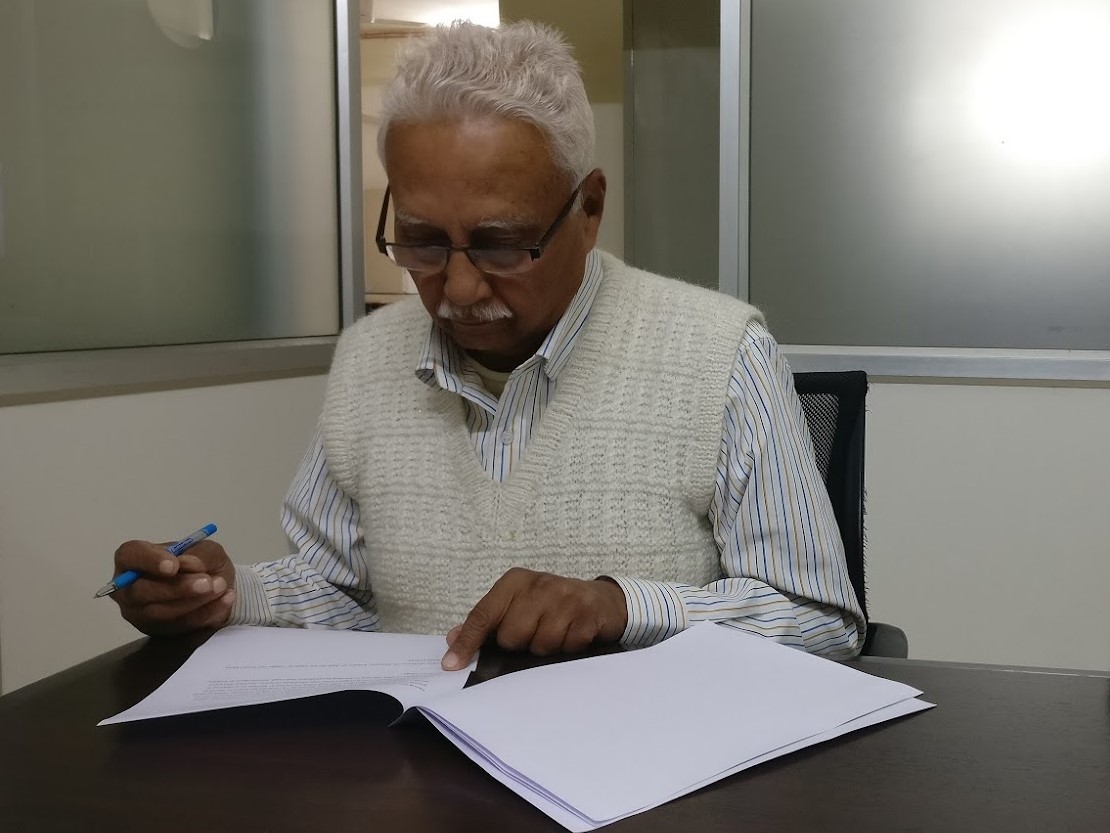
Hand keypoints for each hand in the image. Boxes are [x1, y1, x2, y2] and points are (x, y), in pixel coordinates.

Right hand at [111, 539, 236, 635]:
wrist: (217, 586)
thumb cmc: (202, 562)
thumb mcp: (207, 550)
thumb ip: (197, 554)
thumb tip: (189, 564)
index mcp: (133, 558)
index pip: (129, 556)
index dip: (148, 560)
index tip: (173, 565)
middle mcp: (129, 588)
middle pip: (140, 591)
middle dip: (175, 587)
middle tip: (206, 582)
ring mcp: (140, 613)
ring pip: (159, 612)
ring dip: (193, 601)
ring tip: (220, 587)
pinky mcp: (157, 631)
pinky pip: (179, 625)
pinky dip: (205, 612)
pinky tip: (225, 599)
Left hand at [441, 568, 627, 670]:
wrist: (602, 601)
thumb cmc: (552, 606)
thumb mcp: (518, 605)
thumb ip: (487, 621)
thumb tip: (453, 639)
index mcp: (515, 582)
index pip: (483, 614)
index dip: (468, 642)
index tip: (452, 665)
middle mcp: (538, 585)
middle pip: (511, 635)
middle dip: (520, 644)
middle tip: (534, 635)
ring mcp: (564, 598)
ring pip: (540, 644)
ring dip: (546, 648)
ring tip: (556, 634)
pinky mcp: (586, 614)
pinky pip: (566, 648)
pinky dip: (568, 649)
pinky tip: (572, 635)